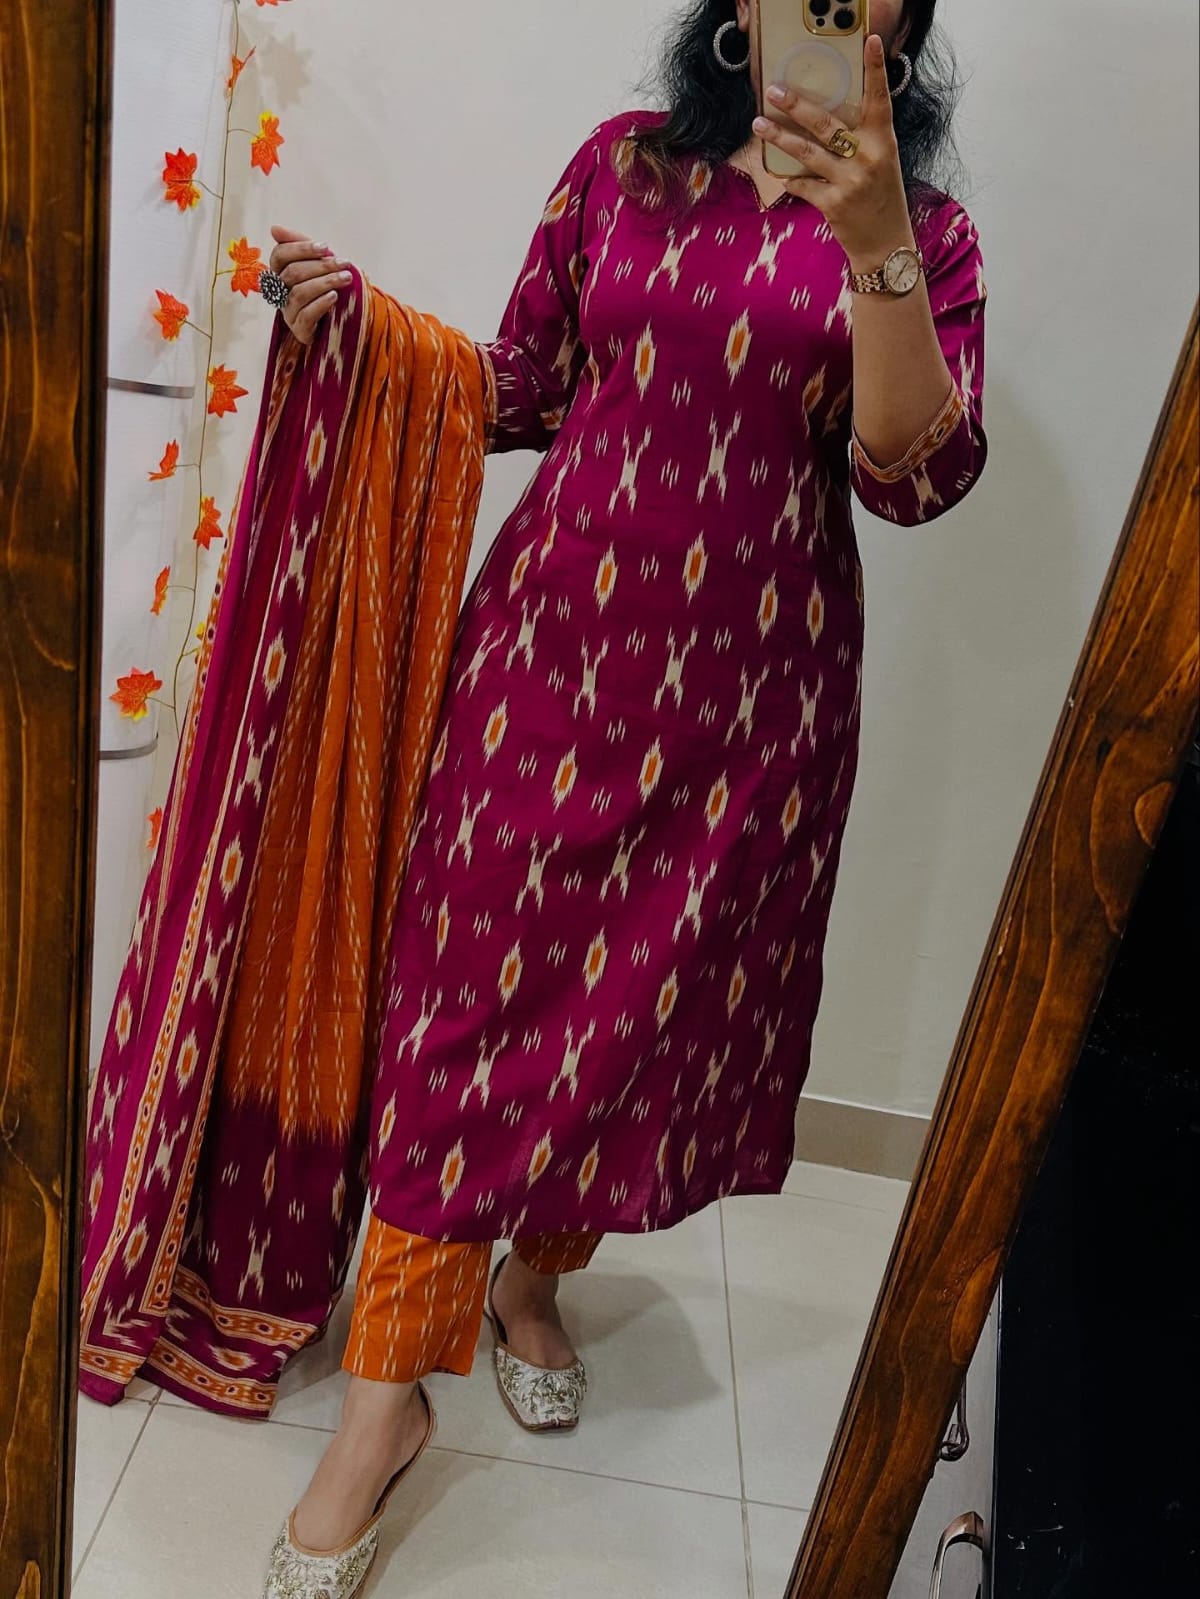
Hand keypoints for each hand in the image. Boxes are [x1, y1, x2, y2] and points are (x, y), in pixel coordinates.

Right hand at [268, 225, 352, 344]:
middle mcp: (279, 292)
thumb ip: (299, 245)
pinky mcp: (300, 330)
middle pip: (292, 274)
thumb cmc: (325, 286)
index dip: (301, 249)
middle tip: (344, 263)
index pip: (280, 256)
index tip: (326, 247)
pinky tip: (334, 296)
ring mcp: (288, 312)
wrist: (339, 318)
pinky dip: (321, 304)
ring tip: (346, 278)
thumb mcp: (317, 262)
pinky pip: (306, 316)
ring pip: (299, 294)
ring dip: (325, 283)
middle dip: (320, 266)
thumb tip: (274, 229)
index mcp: (279, 273)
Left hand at [754, 34, 912, 271]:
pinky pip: (803, 184)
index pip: (879, 99)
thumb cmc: (882, 198)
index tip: (868, 41)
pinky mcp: (833, 203)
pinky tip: (780, 173)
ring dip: (779, 138)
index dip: (875, 70)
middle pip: (826, 124)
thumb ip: (862, 138)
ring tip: (758, 124)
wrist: (886, 244)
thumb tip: (828, 115)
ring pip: (807, 152)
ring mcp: (849, 181)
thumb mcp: (882, 162)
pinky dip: (790, 179)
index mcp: (882, 142)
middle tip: (773, 91)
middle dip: (796, 106)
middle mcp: (867, 157)